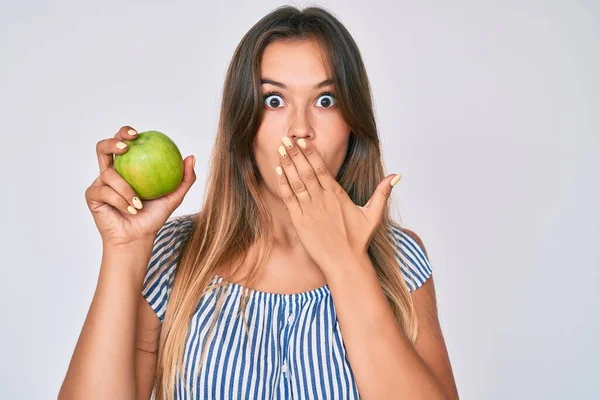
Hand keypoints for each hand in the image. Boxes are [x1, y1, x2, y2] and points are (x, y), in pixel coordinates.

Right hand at [85, 126, 195, 246]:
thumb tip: (191, 157)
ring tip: (137, 203)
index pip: (123, 143)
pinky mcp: (93, 196)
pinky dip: (120, 201)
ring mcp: (100, 184)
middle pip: (103, 148)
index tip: (138, 134)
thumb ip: (184, 178)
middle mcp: (111, 172)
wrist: (138, 238)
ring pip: (108, 174)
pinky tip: (130, 209)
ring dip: (125, 189)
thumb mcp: (174, 197)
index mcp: (127, 168)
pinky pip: (105, 192)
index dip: (124, 133)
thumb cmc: (153, 217)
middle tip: (127, 146)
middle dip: (112, 141)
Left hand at [274, 136, 400, 269]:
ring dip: (287, 164)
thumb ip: (382, 192)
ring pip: (296, 181)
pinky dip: (283, 184)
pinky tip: (277, 172)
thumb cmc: (357, 240)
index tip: (302, 141)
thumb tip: (397, 175)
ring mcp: (309, 209)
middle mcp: (322, 199)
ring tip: (280, 148)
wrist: (344, 263)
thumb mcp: (373, 214)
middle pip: (306, 170)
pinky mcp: (300, 221)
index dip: (310, 153)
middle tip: (286, 138)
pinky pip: (289, 198)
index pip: (321, 168)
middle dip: (295, 153)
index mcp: (337, 194)